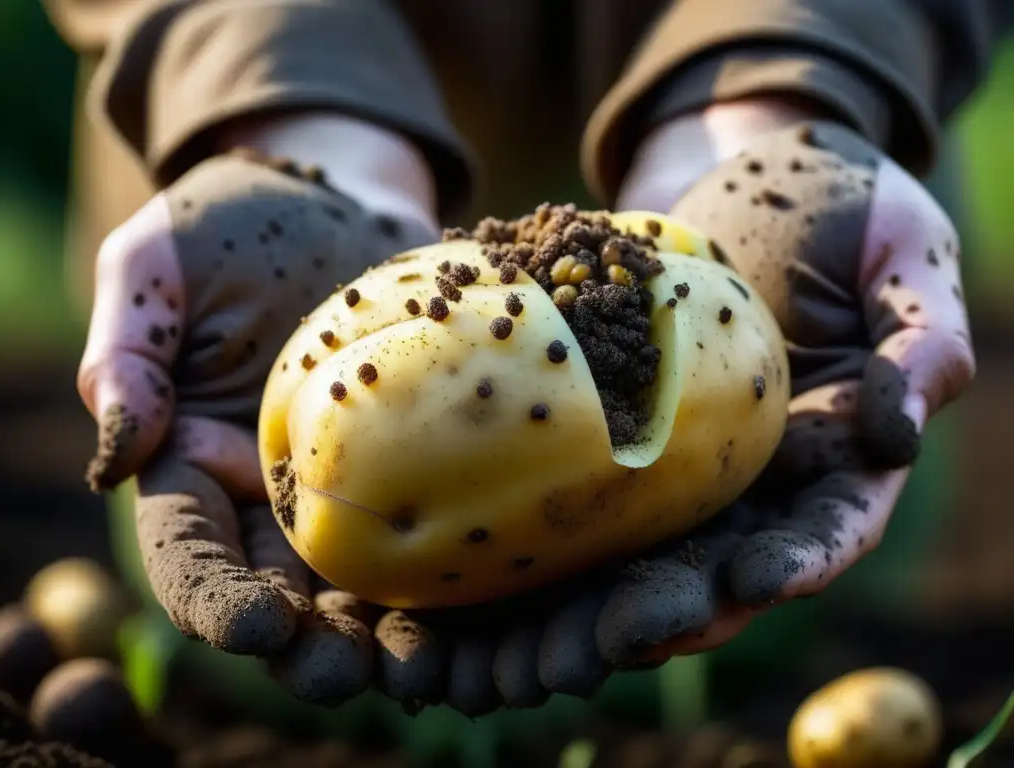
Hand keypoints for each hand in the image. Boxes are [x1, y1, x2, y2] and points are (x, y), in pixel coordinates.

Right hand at [77, 148, 436, 704]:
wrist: (340, 194)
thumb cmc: (233, 222)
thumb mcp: (153, 265)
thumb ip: (124, 351)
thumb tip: (119, 445)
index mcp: (194, 461)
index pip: (189, 551)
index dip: (213, 599)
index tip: (256, 628)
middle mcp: (273, 491)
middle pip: (280, 591)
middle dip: (308, 645)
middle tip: (347, 674)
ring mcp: (355, 481)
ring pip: (362, 581)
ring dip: (386, 633)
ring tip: (420, 668)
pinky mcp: (423, 458)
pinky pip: (439, 521)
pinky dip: (456, 571)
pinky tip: (489, 599)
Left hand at [335, 115, 974, 717]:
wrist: (738, 165)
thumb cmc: (842, 202)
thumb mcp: (906, 253)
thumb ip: (923, 338)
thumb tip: (902, 429)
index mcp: (836, 454)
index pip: (827, 529)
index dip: (796, 562)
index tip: (753, 583)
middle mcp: (752, 477)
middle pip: (717, 565)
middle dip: (669, 608)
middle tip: (617, 639)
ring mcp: (675, 458)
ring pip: (632, 548)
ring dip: (585, 600)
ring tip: (537, 637)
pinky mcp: (608, 426)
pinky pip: (570, 481)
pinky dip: (534, 530)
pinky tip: (488, 561)